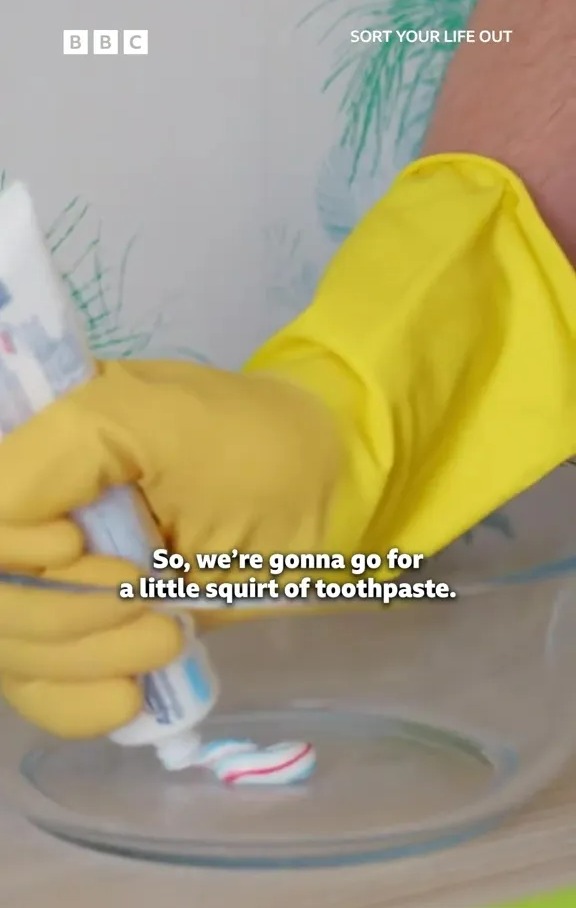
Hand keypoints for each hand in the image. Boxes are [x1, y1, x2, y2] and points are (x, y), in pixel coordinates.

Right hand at [0, 360, 343, 735]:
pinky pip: (46, 691)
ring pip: (16, 652)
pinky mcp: (95, 634)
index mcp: (40, 453)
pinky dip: (78, 704)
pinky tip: (132, 696)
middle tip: (151, 605)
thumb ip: (58, 454)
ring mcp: (61, 583)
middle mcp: (37, 520)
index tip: (80, 546)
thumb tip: (1, 520)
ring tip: (167, 636)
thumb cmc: (251, 446)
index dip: (11, 549)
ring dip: (85, 659)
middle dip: (64, 614)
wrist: (324, 496)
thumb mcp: (155, 420)